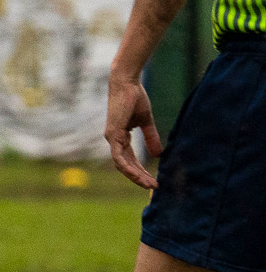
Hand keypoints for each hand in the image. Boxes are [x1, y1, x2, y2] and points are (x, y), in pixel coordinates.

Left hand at [107, 74, 162, 188]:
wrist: (127, 84)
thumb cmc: (135, 99)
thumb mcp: (146, 122)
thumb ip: (151, 138)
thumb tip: (158, 154)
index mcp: (121, 137)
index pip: (130, 160)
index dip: (141, 171)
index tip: (153, 180)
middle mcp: (114, 140)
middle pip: (126, 165)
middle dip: (140, 177)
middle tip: (153, 187)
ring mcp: (112, 138)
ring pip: (121, 164)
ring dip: (135, 176)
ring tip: (149, 184)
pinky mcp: (113, 134)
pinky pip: (118, 156)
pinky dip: (127, 167)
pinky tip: (137, 174)